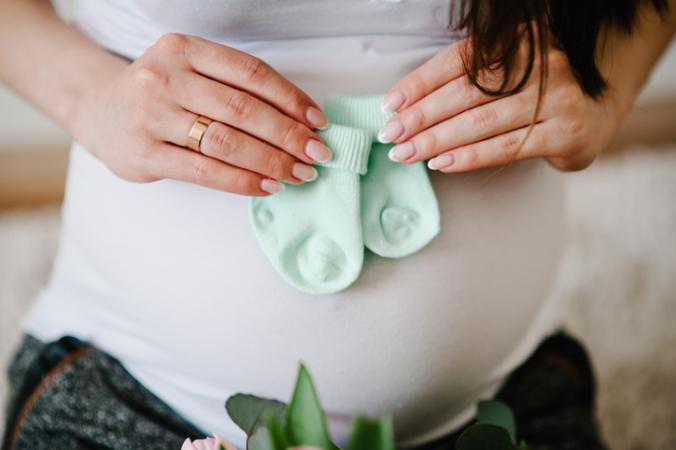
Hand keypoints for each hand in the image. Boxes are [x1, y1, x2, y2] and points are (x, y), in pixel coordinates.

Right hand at [74, 33, 330, 195]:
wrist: (97, 109)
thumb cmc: (160, 93)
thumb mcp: (189, 71)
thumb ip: (232, 87)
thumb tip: (298, 120)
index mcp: (184, 49)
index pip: (251, 72)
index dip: (291, 98)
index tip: (317, 121)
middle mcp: (165, 77)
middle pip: (243, 109)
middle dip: (288, 135)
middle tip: (317, 153)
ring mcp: (152, 116)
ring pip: (227, 141)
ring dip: (271, 161)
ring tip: (299, 173)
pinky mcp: (145, 154)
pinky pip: (206, 171)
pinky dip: (243, 181)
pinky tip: (268, 186)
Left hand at [377, 37, 627, 172]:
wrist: (594, 115)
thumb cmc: (533, 97)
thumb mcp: (505, 77)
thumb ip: (466, 83)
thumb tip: (404, 107)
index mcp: (520, 40)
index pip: (459, 61)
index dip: (420, 83)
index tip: (391, 105)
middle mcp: (541, 62)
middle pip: (466, 93)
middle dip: (421, 117)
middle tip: (391, 135)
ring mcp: (557, 96)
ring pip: (480, 122)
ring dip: (436, 140)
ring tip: (406, 153)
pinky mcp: (566, 131)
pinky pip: (505, 147)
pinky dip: (469, 157)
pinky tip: (441, 164)